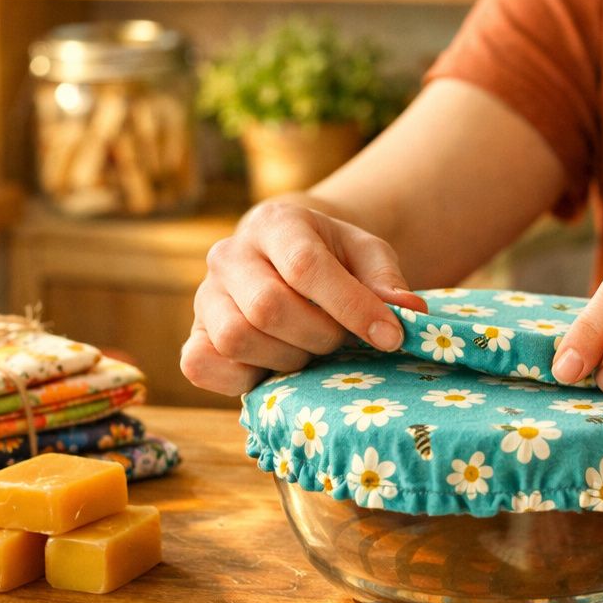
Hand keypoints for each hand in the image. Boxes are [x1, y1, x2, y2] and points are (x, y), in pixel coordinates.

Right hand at [181, 200, 427, 395]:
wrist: (286, 257)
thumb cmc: (333, 256)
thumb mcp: (367, 254)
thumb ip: (386, 280)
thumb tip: (408, 311)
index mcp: (276, 224)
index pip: (304, 266)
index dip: (351, 306)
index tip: (390, 336)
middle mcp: (229, 255)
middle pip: (267, 307)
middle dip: (319, 335)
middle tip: (340, 340)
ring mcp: (204, 296)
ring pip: (236, 338)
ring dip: (287, 357)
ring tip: (310, 350)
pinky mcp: (194, 335)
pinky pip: (200, 365)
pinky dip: (242, 378)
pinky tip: (275, 369)